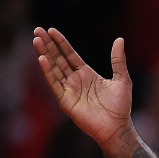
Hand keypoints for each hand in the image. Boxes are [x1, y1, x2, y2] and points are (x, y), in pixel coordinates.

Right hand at [32, 27, 133, 145]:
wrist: (117, 127)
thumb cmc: (121, 106)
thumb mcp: (122, 79)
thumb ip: (118, 60)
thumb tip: (119, 39)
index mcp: (86, 74)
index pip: (69, 55)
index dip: (60, 43)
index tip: (51, 30)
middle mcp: (75, 80)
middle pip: (58, 59)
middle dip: (48, 45)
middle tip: (38, 30)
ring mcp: (69, 90)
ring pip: (53, 69)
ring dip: (44, 54)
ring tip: (36, 40)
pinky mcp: (65, 100)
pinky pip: (54, 84)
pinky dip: (48, 72)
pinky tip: (42, 59)